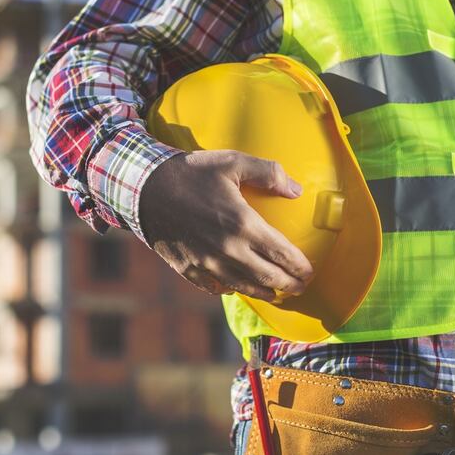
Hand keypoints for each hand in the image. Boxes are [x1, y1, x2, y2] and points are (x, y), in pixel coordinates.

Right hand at [139, 150, 313, 301]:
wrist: (144, 189)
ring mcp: (208, 264)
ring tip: (278, 292)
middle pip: (269, 278)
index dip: (300, 267)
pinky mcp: (189, 270)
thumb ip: (268, 173)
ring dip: (266, 293)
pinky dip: (234, 289)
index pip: (282, 255)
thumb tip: (296, 190)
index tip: (310, 271)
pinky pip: (217, 288)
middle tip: (300, 286)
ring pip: (246, 288)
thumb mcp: (232, 162)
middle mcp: (228, 251)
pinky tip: (241, 285)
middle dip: (290, 285)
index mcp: (243, 224)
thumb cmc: (190, 172)